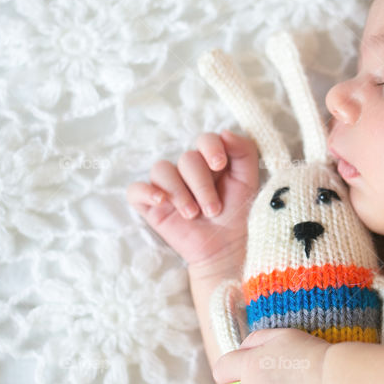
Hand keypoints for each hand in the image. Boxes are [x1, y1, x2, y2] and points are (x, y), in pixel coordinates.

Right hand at [126, 130, 258, 269]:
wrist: (225, 250)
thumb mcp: (248, 182)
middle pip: (187, 159)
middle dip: (202, 186)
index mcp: (210, 161)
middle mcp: (187, 170)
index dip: (210, 147)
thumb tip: (225, 132)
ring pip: (162, 169)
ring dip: (179, 192)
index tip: (219, 165)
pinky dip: (146, 192)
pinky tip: (161, 201)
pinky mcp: (151, 204)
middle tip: (213, 210)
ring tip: (192, 214)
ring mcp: (167, 186)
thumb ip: (244, 153)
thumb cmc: (237, 215)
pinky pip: (136, 189)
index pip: (205, 139)